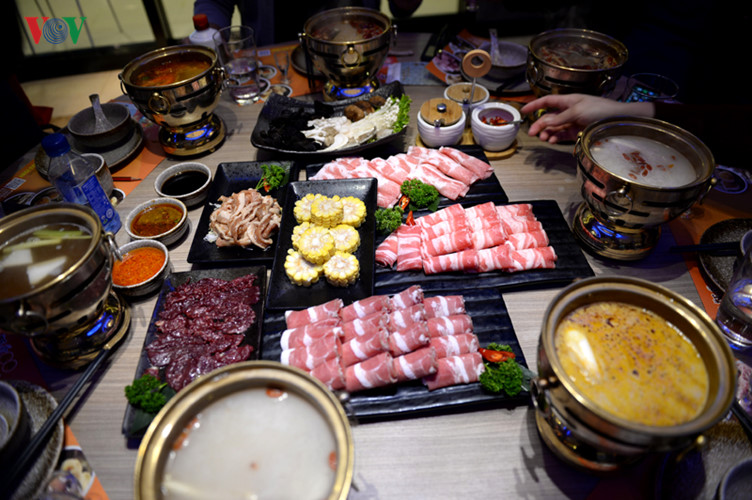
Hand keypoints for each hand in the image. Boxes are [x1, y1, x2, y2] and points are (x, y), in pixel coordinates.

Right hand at [520, 94, 654, 143]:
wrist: (618, 120)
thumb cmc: (600, 110)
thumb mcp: (577, 111)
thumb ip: (560, 118)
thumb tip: (545, 122)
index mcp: (569, 101)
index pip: (548, 101)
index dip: (535, 105)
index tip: (523, 111)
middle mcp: (570, 110)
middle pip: (550, 117)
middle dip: (540, 124)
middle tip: (532, 133)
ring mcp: (574, 122)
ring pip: (555, 127)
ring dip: (547, 132)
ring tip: (544, 139)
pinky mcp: (578, 132)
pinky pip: (563, 135)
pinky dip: (556, 137)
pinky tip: (552, 140)